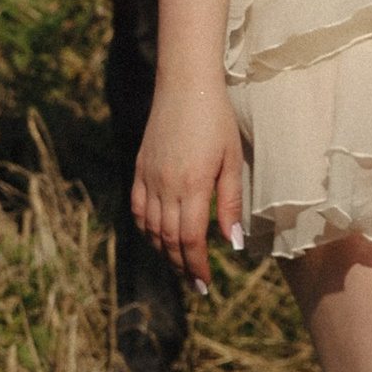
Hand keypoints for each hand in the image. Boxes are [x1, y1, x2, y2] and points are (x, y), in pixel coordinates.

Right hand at [131, 70, 246, 295]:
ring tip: (180, 265)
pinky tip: (158, 237)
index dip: (196, 266)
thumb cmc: (216, 120)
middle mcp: (165, 186)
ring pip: (151, 228)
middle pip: (169, 239)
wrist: (185, 86)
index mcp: (191, 185)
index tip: (205, 285)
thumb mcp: (231, 160)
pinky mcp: (140, 169)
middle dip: (182, 266)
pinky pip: (139, 209)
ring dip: (164, 252)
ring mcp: (149, 177)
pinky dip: (147, 229)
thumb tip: (232, 243)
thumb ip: (230, 203)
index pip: (191, 240)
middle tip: (195, 284)